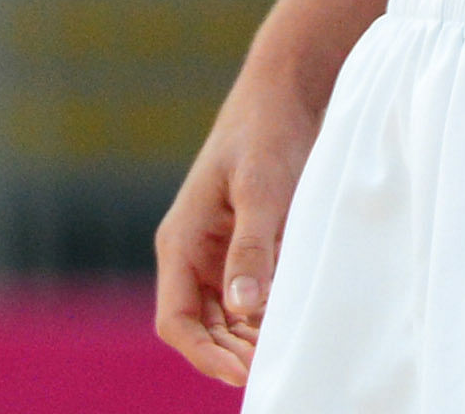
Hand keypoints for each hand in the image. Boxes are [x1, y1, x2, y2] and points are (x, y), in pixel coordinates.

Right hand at [154, 75, 324, 385]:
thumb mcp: (262, 190)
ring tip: (281, 354)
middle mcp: (193, 253)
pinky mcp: (246, 245)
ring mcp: (218, 251)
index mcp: (181, 241)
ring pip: (224, 317)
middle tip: (268, 371)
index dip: (202, 353)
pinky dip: (263, 318)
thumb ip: (253, 248)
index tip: (239, 373)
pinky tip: (288, 326)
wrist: (286, 91)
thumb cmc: (267, 133)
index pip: (176, 319)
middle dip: (228, 353)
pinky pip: (247, 297)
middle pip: (200, 326)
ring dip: (246, 340)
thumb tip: (244, 308)